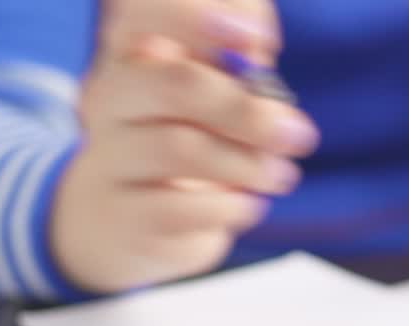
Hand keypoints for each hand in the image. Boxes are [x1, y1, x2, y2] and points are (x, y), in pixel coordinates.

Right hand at [52, 0, 318, 293]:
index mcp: (134, 57)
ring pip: (179, 149)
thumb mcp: (217, 101)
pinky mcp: (124, 216)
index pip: (142, 15)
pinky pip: (179, 209)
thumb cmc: (189, 144)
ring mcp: (110, 159)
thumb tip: (258, 47)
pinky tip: (245, 205)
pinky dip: (228, 207)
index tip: (254, 36)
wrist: (129, 222)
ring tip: (280, 176)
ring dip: (246, 164)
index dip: (194, 18)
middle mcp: (111, 101)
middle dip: (247, 110)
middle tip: (298, 135)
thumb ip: (241, 71)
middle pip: (173, 84)